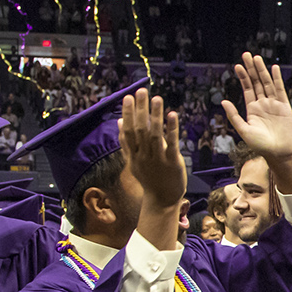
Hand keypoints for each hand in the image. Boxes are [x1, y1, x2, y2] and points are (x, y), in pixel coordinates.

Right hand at [120, 89, 186, 209]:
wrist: (162, 200)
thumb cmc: (149, 178)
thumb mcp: (133, 161)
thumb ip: (126, 143)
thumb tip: (119, 122)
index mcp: (134, 154)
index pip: (128, 131)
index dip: (128, 114)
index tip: (128, 97)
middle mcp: (143, 155)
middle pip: (140, 129)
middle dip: (140, 110)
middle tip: (142, 91)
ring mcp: (157, 159)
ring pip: (154, 134)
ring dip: (155, 115)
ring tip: (156, 98)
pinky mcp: (172, 162)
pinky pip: (171, 143)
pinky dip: (171, 128)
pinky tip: (172, 114)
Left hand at [222, 53, 291, 161]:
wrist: (278, 153)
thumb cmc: (260, 145)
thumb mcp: (243, 130)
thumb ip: (234, 116)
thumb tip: (223, 101)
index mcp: (252, 109)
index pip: (247, 89)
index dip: (243, 77)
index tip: (237, 66)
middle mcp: (263, 104)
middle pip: (256, 82)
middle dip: (251, 69)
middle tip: (246, 54)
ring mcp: (274, 104)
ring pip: (267, 83)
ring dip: (262, 70)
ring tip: (256, 58)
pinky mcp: (284, 106)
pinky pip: (280, 90)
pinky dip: (277, 79)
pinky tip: (274, 68)